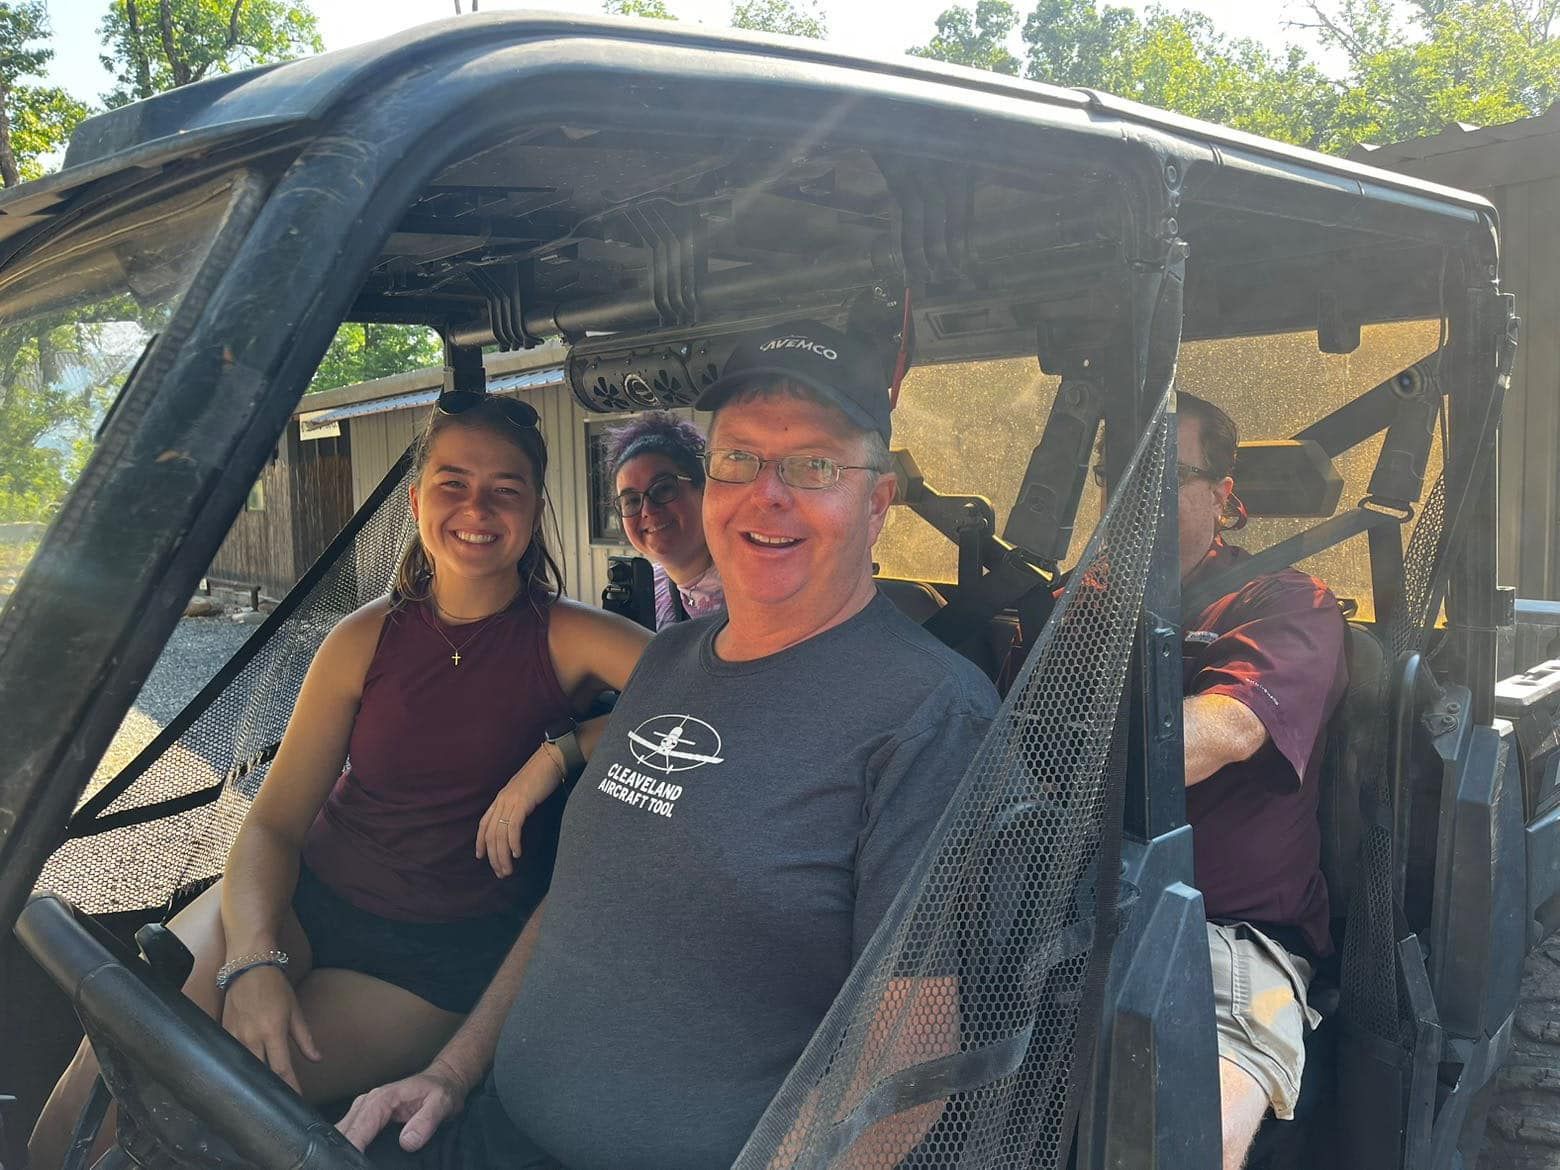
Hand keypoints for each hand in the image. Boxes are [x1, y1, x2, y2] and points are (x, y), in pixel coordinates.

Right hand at [220, 963, 320, 1092]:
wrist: (248, 965)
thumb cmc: (275, 987)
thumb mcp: (295, 1010)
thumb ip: (304, 1038)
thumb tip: (317, 1059)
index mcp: (273, 1031)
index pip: (282, 1069)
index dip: (290, 1087)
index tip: (297, 1101)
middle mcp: (251, 1036)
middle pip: (259, 1073)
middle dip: (269, 1090)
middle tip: (278, 1104)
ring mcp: (233, 1035)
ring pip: (241, 1067)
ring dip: (251, 1081)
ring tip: (259, 1096)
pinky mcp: (221, 1031)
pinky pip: (228, 1056)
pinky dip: (235, 1067)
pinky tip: (240, 1077)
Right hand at [337, 1058, 471, 1151]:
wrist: (444, 1080)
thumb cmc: (442, 1091)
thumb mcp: (440, 1104)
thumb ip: (425, 1122)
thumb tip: (407, 1141)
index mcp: (383, 1099)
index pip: (359, 1128)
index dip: (353, 1148)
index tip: (351, 1164)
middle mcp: (369, 1101)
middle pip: (344, 1130)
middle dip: (342, 1151)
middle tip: (348, 1166)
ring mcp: (365, 1107)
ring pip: (343, 1131)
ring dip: (342, 1147)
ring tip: (347, 1163)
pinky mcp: (367, 1115)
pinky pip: (350, 1131)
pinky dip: (347, 1144)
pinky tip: (350, 1156)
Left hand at [476, 747, 563, 877]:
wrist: (551, 760)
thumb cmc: (541, 776)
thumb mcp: (523, 793)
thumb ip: (516, 805)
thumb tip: (516, 820)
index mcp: (500, 799)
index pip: (484, 824)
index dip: (480, 842)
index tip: (481, 857)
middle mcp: (501, 801)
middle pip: (491, 834)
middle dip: (494, 857)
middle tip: (501, 872)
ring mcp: (510, 801)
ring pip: (500, 835)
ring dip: (503, 855)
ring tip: (508, 869)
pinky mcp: (521, 803)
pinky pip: (513, 827)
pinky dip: (513, 843)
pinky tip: (517, 853)